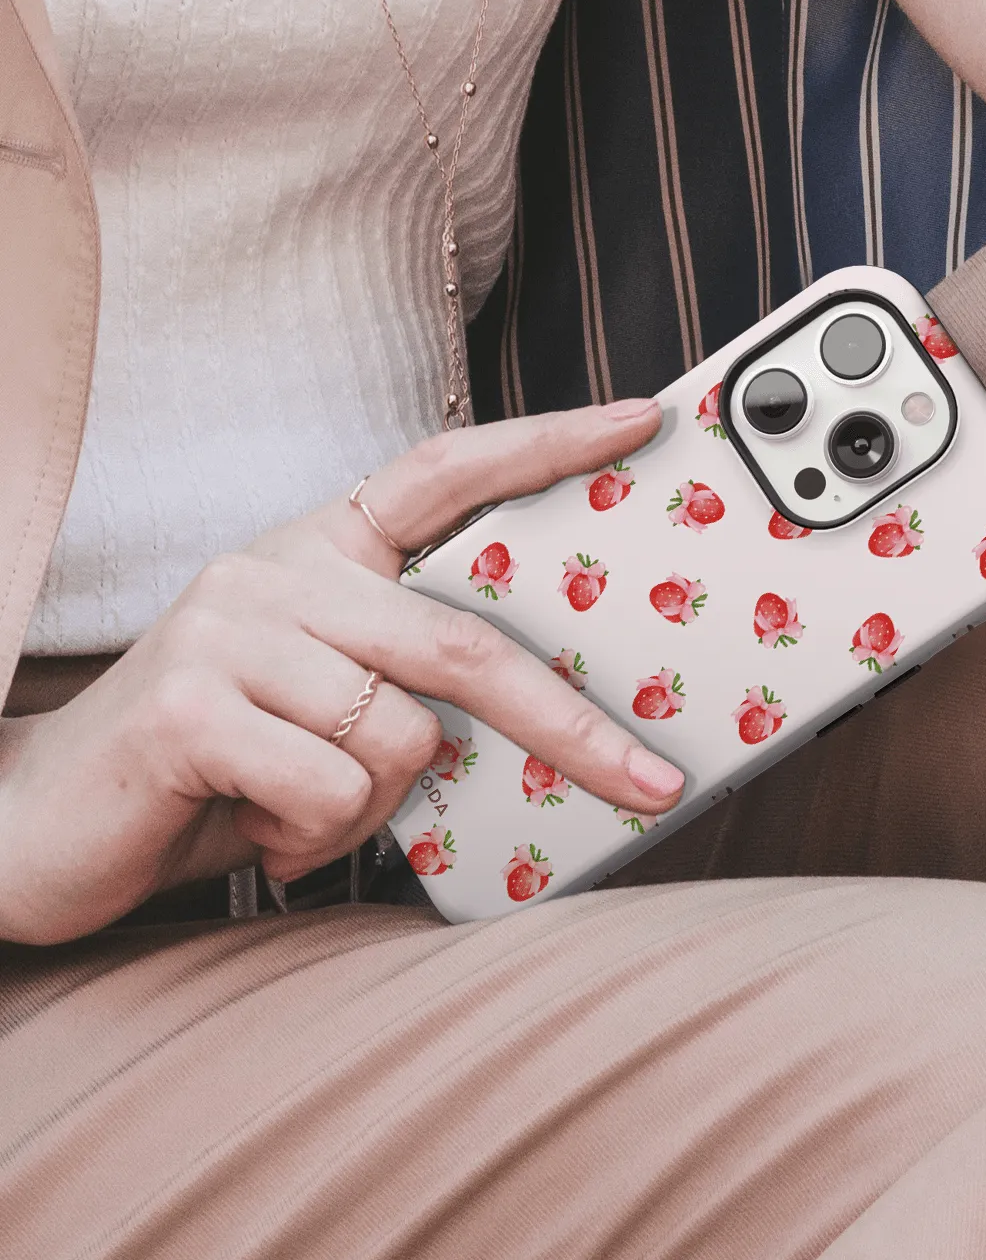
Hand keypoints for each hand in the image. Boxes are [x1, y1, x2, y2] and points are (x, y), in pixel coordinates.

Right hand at [0, 400, 681, 944]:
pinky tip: (258, 828)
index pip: (444, 469)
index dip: (545, 443)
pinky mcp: (192, 704)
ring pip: (402, 734)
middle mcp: (277, 569)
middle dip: (571, 724)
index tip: (639, 422)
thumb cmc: (219, 767)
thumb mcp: (330, 709)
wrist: (41, 822)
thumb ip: (411, 687)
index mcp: (322, 553)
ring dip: (377, 808)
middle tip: (650, 784)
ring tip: (304, 812)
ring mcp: (229, 628)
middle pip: (463, 639)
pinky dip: (318, 837)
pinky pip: (332, 787)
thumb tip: (552, 722)